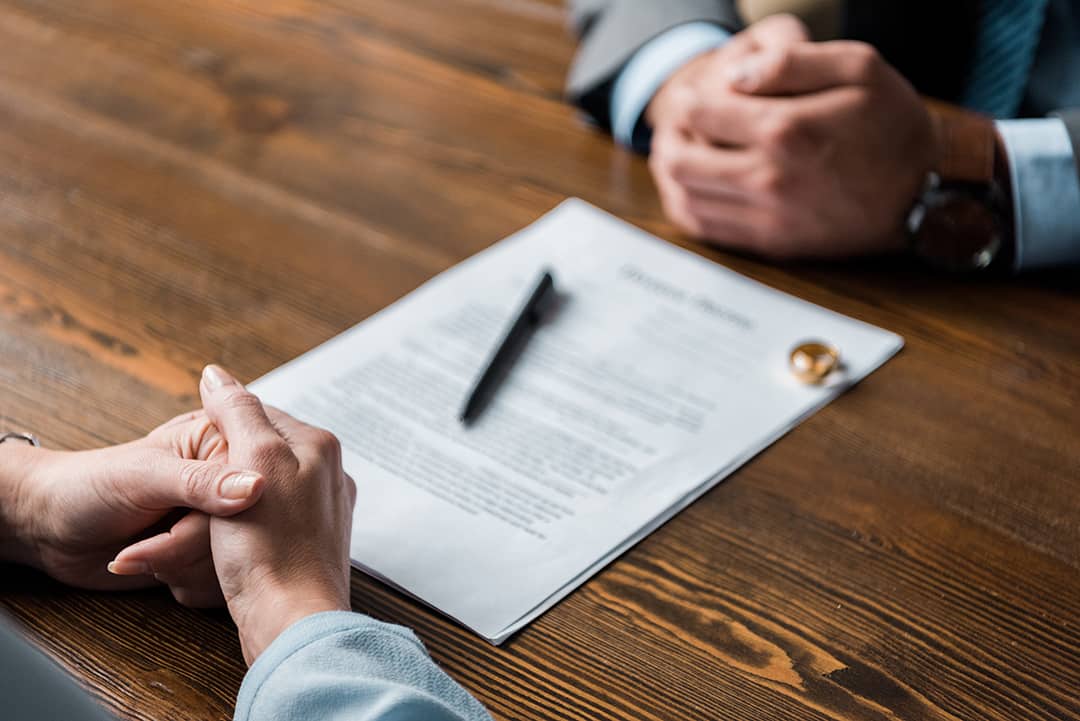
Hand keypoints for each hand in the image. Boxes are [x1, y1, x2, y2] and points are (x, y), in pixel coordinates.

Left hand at [0, 412, 265, 606]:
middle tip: (150, 544)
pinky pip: (224, 581)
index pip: (253, 485)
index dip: (222, 516)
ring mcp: (219, 520)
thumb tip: (256, 487)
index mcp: (221, 444)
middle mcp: (228, 481)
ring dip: (185, 568)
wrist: (51, 528)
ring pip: (238, 561)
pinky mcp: (209, 553)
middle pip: (245, 529)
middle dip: (191, 547)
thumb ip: (201, 482)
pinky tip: (157, 571)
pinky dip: (187, 585)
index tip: (186, 525)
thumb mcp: (145, 478)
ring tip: (145, 554)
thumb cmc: (88, 486)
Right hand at [156, 366, 353, 663]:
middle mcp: (328, 474)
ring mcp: (322, 512)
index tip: (189, 453)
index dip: (217, 428)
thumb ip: (238, 411)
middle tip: (191, 499)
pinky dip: (237, 533)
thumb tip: (216, 374)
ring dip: (222, 505)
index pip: (258, 412)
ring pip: (257, 490)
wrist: (291, 622)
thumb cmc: (271, 546)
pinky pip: (265, 525)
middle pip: (258, 452)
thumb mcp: (252, 460)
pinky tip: (224, 548)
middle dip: (218, 471)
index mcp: (319, 445)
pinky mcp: (308, 547)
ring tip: (202, 527)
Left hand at [650, 37, 938, 258]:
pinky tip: (696, 188)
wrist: (926, 196)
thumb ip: (793, 62)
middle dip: (671, 136)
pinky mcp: (771, 243)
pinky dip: (688, 206)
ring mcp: (768, 216)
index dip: (690, 98)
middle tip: (680, 127)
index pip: (700, 112)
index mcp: (786, 129)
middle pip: (680, 159)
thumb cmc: (894, 125)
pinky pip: (706, 229)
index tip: (698, 96)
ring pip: (686, 196)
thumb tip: (736, 74)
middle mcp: (769, 177)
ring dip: (673, 173)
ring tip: (683, 152)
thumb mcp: (861, 68)